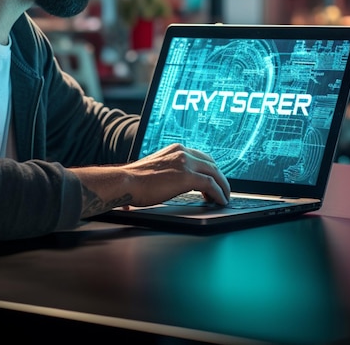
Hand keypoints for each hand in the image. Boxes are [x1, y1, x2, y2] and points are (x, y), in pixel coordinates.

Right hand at [73, 143, 229, 218]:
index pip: (201, 157)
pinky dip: (219, 193)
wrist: (126, 182)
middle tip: (222, 190)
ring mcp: (185, 163)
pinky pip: (211, 184)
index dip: (210, 169)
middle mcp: (182, 152)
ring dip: (222, 186)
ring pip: (215, 173)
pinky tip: (220, 201)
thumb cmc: (134, 180)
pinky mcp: (187, 177)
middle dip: (219, 177)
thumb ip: (168, 171)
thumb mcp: (156, 168)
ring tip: (224, 197)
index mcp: (175, 149)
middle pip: (211, 164)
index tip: (214, 179)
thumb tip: (171, 182)